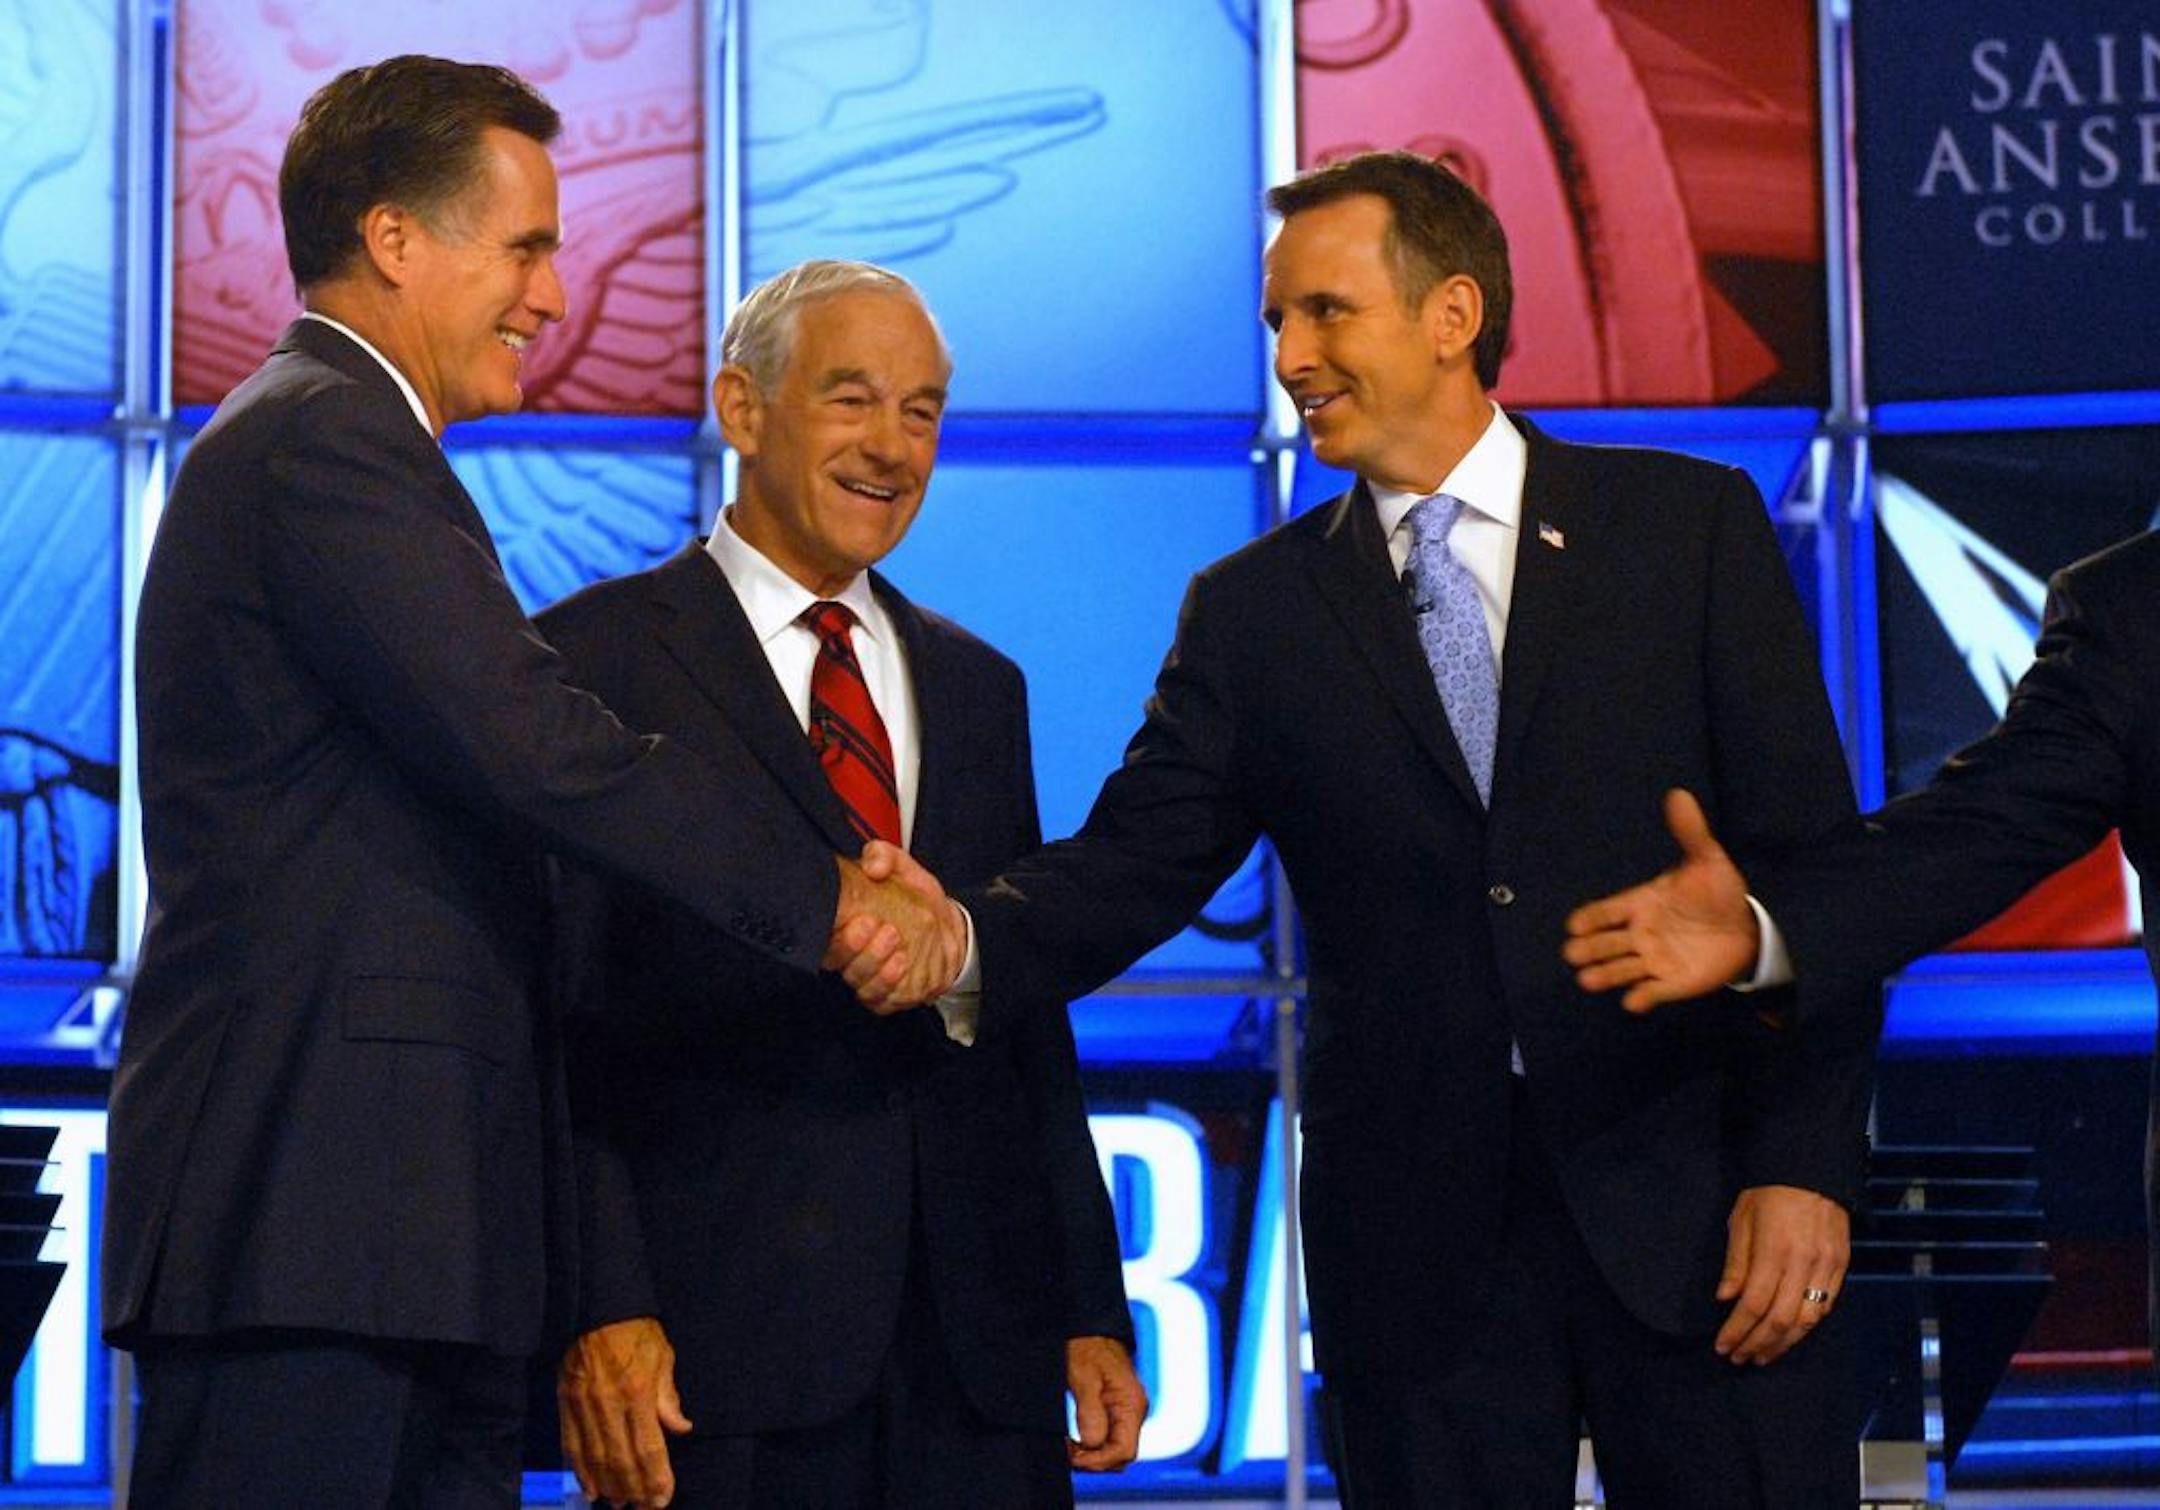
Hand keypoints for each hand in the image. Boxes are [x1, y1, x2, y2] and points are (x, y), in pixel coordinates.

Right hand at [557, 1316, 691, 1506]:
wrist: (597, 1305)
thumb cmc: (636, 1329)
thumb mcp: (663, 1356)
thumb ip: (668, 1397)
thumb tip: (681, 1429)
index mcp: (638, 1393)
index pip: (649, 1448)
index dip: (656, 1478)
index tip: (662, 1499)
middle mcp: (609, 1405)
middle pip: (621, 1460)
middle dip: (633, 1489)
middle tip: (642, 1508)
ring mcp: (583, 1406)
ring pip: (595, 1458)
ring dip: (608, 1485)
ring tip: (618, 1503)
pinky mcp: (565, 1403)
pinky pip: (572, 1444)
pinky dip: (581, 1470)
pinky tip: (590, 1488)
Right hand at [825, 844, 965, 1010]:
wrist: (949, 930)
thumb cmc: (918, 901)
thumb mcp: (904, 870)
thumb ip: (885, 856)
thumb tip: (873, 863)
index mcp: (842, 925)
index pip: (822, 932)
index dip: (831, 928)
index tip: (852, 913)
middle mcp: (850, 955)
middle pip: (836, 959)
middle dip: (850, 945)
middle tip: (870, 924)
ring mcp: (868, 978)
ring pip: (858, 980)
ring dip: (872, 962)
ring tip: (892, 937)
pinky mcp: (889, 996)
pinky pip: (881, 998)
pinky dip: (888, 984)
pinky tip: (899, 964)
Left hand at [1065, 1334, 1145, 1471]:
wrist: (1091, 1328)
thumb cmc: (1088, 1347)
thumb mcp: (1084, 1377)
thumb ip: (1090, 1411)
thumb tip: (1092, 1443)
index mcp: (1132, 1405)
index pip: (1124, 1451)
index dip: (1099, 1461)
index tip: (1075, 1458)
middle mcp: (1134, 1412)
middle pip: (1121, 1455)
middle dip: (1094, 1461)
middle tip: (1068, 1453)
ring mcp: (1126, 1412)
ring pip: (1114, 1450)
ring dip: (1092, 1455)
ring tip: (1069, 1447)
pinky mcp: (1116, 1411)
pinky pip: (1108, 1438)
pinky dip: (1092, 1445)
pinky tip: (1075, 1441)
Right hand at [1562, 789, 1759, 1011]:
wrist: (1744, 928)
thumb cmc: (1716, 892)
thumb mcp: (1707, 860)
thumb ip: (1690, 832)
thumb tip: (1679, 793)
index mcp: (1640, 904)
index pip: (1607, 911)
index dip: (1591, 918)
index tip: (1574, 925)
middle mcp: (1639, 934)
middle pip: (1606, 943)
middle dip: (1589, 948)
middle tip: (1573, 953)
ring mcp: (1653, 960)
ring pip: (1622, 969)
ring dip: (1606, 975)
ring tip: (1588, 980)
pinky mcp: (1672, 984)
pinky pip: (1653, 992)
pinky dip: (1642, 997)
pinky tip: (1634, 1001)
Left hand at [1714, 1185, 1848, 1364]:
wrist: (1812, 1169)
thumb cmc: (1768, 1192)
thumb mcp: (1741, 1219)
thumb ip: (1736, 1262)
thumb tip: (1725, 1299)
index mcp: (1773, 1251)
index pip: (1753, 1304)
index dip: (1737, 1330)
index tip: (1722, 1345)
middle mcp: (1803, 1264)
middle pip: (1779, 1320)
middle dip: (1757, 1344)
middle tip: (1739, 1357)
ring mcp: (1826, 1268)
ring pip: (1806, 1321)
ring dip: (1782, 1344)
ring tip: (1763, 1356)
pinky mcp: (1842, 1267)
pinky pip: (1826, 1307)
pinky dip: (1806, 1326)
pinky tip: (1790, 1335)